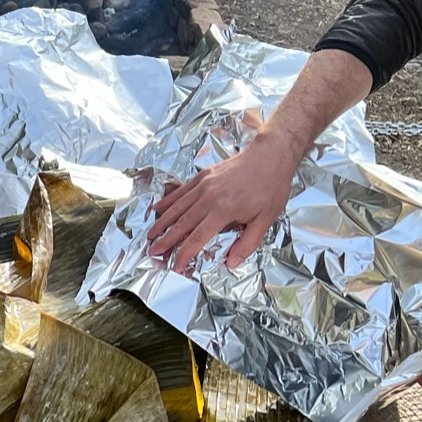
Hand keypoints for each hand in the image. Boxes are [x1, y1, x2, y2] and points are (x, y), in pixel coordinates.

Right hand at [147, 131, 300, 273]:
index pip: (197, 237)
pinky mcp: (204, 176)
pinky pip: (181, 190)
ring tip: (150, 235)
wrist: (270, 156)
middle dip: (166, 240)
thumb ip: (247, 243)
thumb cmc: (271, 187)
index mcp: (224, 210)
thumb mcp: (265, 220)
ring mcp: (204, 185)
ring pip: (177, 207)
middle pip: (182, 223)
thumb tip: (231, 262)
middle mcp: (209, 197)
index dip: (184, 254)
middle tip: (153, 252)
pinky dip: (168, 200)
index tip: (177, 265)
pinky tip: (157, 208)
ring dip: (162, 222)